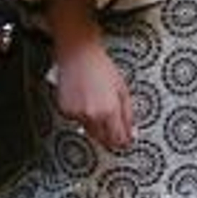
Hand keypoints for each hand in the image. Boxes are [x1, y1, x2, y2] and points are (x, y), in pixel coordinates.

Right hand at [53, 34, 133, 150]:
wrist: (78, 55)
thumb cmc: (101, 67)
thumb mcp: (122, 89)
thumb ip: (128, 114)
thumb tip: (131, 132)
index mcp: (110, 110)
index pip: (118, 139)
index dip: (124, 142)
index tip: (126, 141)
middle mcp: (92, 116)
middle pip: (103, 140)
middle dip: (110, 137)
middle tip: (114, 128)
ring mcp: (77, 114)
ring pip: (89, 131)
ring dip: (96, 126)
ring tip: (97, 105)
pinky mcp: (65, 111)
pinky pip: (77, 121)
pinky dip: (82, 116)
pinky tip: (85, 101)